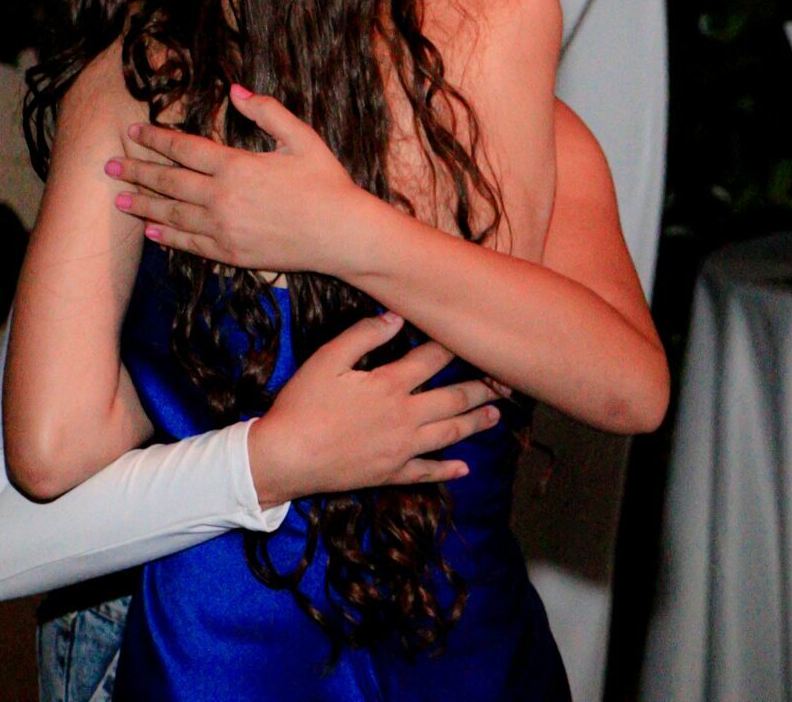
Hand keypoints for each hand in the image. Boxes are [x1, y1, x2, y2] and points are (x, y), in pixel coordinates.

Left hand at [107, 84, 379, 275]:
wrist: (341, 235)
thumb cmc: (326, 183)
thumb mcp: (301, 138)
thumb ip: (266, 111)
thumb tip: (235, 90)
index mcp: (236, 166)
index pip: (184, 149)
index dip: (155, 139)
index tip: (133, 133)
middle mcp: (222, 198)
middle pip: (168, 182)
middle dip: (135, 172)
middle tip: (108, 167)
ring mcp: (224, 229)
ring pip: (172, 215)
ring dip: (142, 205)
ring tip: (117, 199)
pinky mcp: (231, 254)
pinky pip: (190, 244)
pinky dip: (167, 236)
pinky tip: (150, 231)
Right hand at [246, 312, 501, 507]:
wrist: (285, 458)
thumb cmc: (301, 406)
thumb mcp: (326, 360)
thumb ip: (362, 336)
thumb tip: (395, 318)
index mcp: (389, 385)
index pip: (431, 360)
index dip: (454, 347)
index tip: (477, 339)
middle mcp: (403, 417)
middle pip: (452, 399)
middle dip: (480, 388)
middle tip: (506, 382)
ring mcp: (399, 448)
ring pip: (447, 434)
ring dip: (474, 424)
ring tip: (495, 416)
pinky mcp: (389, 473)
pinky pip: (425, 472)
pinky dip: (446, 470)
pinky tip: (463, 468)